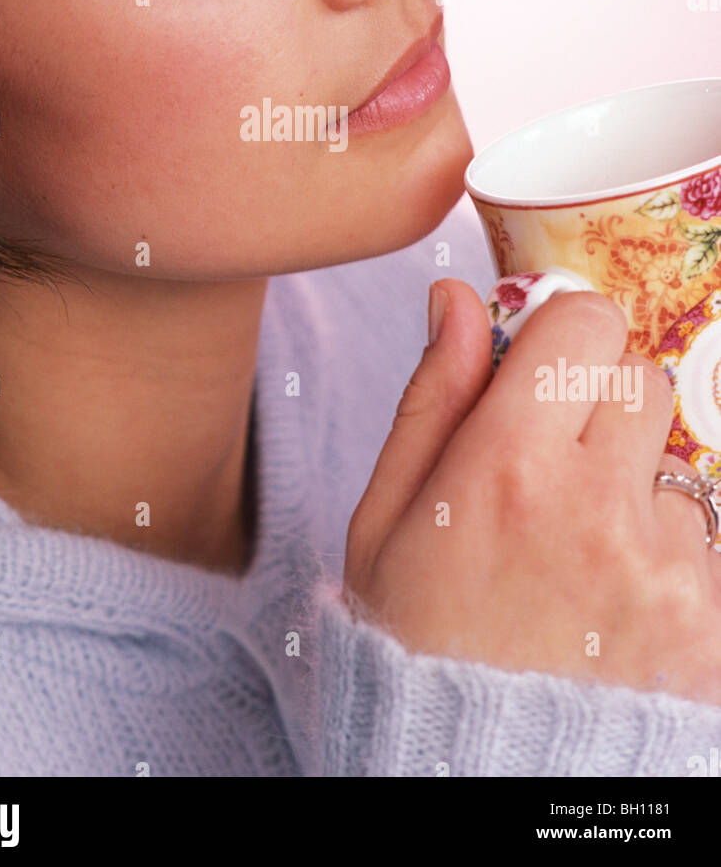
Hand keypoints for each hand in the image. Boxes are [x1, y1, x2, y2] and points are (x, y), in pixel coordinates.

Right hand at [343, 280, 720, 703]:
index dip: (560, 335)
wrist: (473, 776)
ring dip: (630, 481)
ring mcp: (663, 565)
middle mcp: (595, 507)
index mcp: (505, 468)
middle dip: (595, 400)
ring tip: (577, 550)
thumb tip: (456, 298)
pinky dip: (661, 551)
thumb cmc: (414, 639)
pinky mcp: (707, 615)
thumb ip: (432, 396)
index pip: (585, 322)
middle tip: (550, 464)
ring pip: (671, 455)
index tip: (538, 368)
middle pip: (637, 375)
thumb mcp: (386, 517)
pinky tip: (609, 600)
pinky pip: (699, 533)